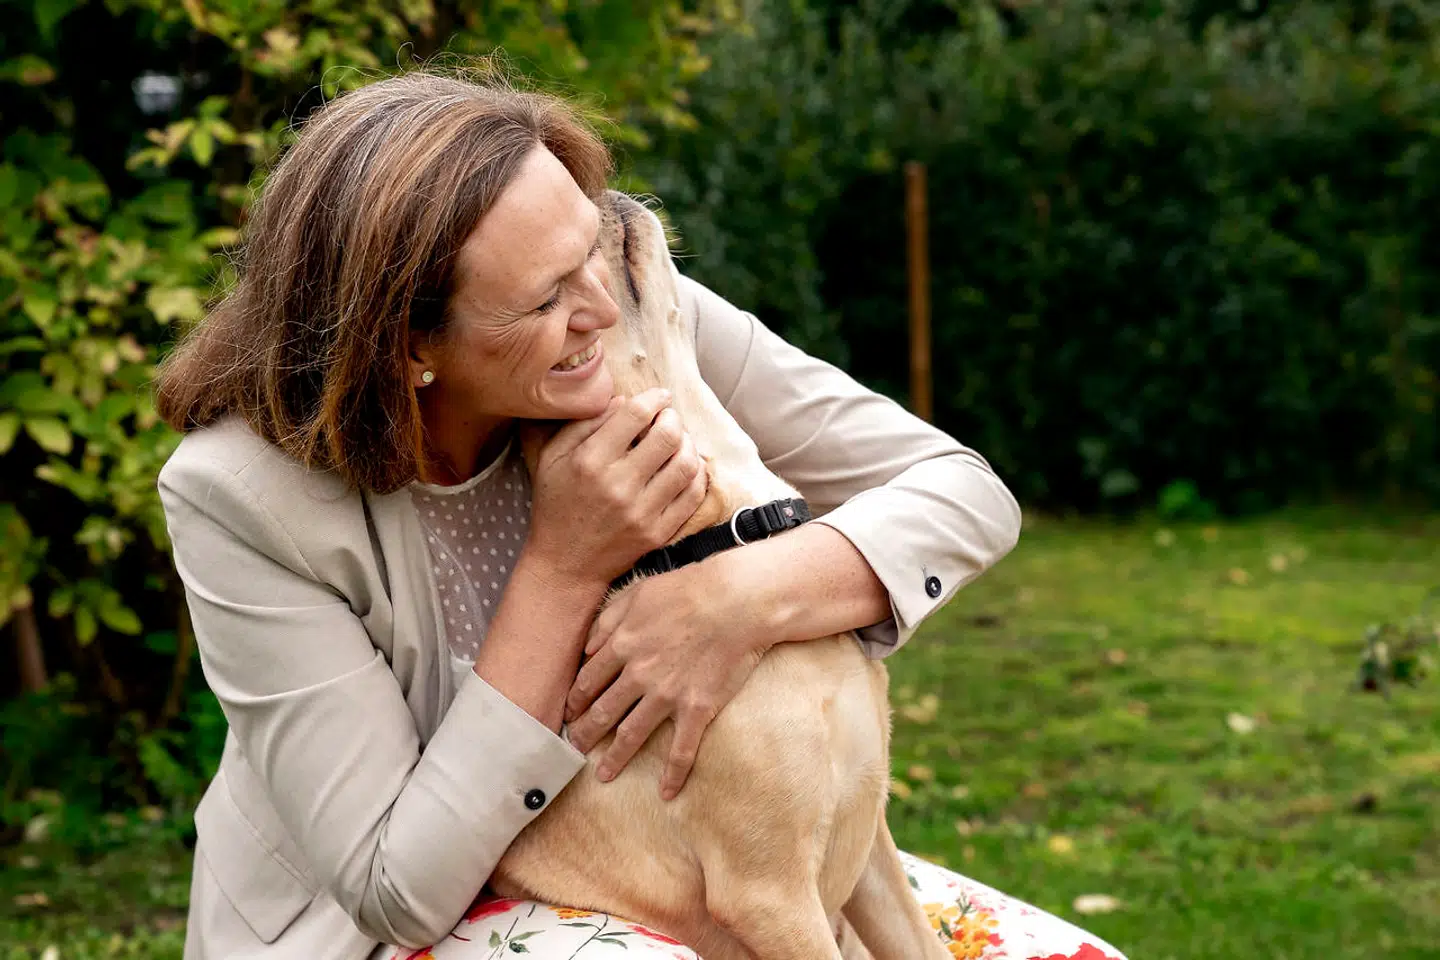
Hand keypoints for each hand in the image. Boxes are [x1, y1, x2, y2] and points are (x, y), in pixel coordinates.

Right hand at [520, 388, 707, 587]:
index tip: (659, 396)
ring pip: (686, 464)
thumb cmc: (557, 504)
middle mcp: (618, 486)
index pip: (635, 415)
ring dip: (688, 444)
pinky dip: (696, 474)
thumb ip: (584, 424)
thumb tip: (624, 400)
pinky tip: (685, 467)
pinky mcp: (658, 533)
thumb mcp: (552, 457)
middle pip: (668, 436)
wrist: (566, 564)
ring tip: (678, 441)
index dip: (654, 398)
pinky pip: (693, 495)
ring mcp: (642, 512)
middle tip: (668, 418)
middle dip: (673, 419)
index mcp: (590, 462)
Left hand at [564, 562, 768, 799]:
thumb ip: (607, 620)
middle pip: (604, 711)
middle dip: (585, 734)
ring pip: (632, 734)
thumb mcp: (637, 593)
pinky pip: (682, 749)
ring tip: (603, 775)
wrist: (735, 601)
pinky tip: (666, 793)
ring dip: (615, 758)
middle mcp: (638, 675)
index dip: (576, 700)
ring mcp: (667, 695)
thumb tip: (586, 649)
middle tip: (573, 749)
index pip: (589, 681)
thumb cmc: (689, 589)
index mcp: (623, 646)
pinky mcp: (696, 709)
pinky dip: (673, 774)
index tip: (568, 713)